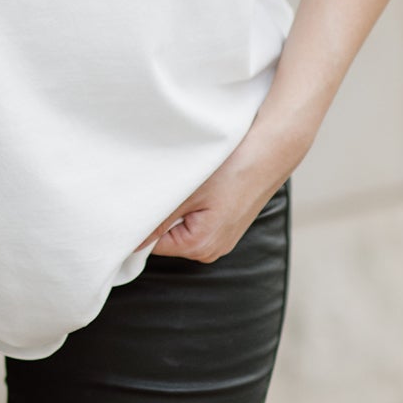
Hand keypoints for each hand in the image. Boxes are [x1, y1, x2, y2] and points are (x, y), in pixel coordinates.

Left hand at [133, 145, 290, 261]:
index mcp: (199, 246)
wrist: (270, 152)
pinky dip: (192, 208)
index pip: (152, 246)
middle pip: (167, 239)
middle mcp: (211, 250)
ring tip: (186, 186)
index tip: (136, 203)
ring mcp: (221, 240)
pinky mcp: (226, 227)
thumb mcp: (187, 192)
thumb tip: (131, 240)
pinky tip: (199, 188)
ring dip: (177, 210)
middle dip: (160, 216)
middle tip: (163, 188)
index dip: (140, 224)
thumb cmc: (233, 169)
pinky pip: (198, 223)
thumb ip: (156, 219)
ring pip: (182, 229)